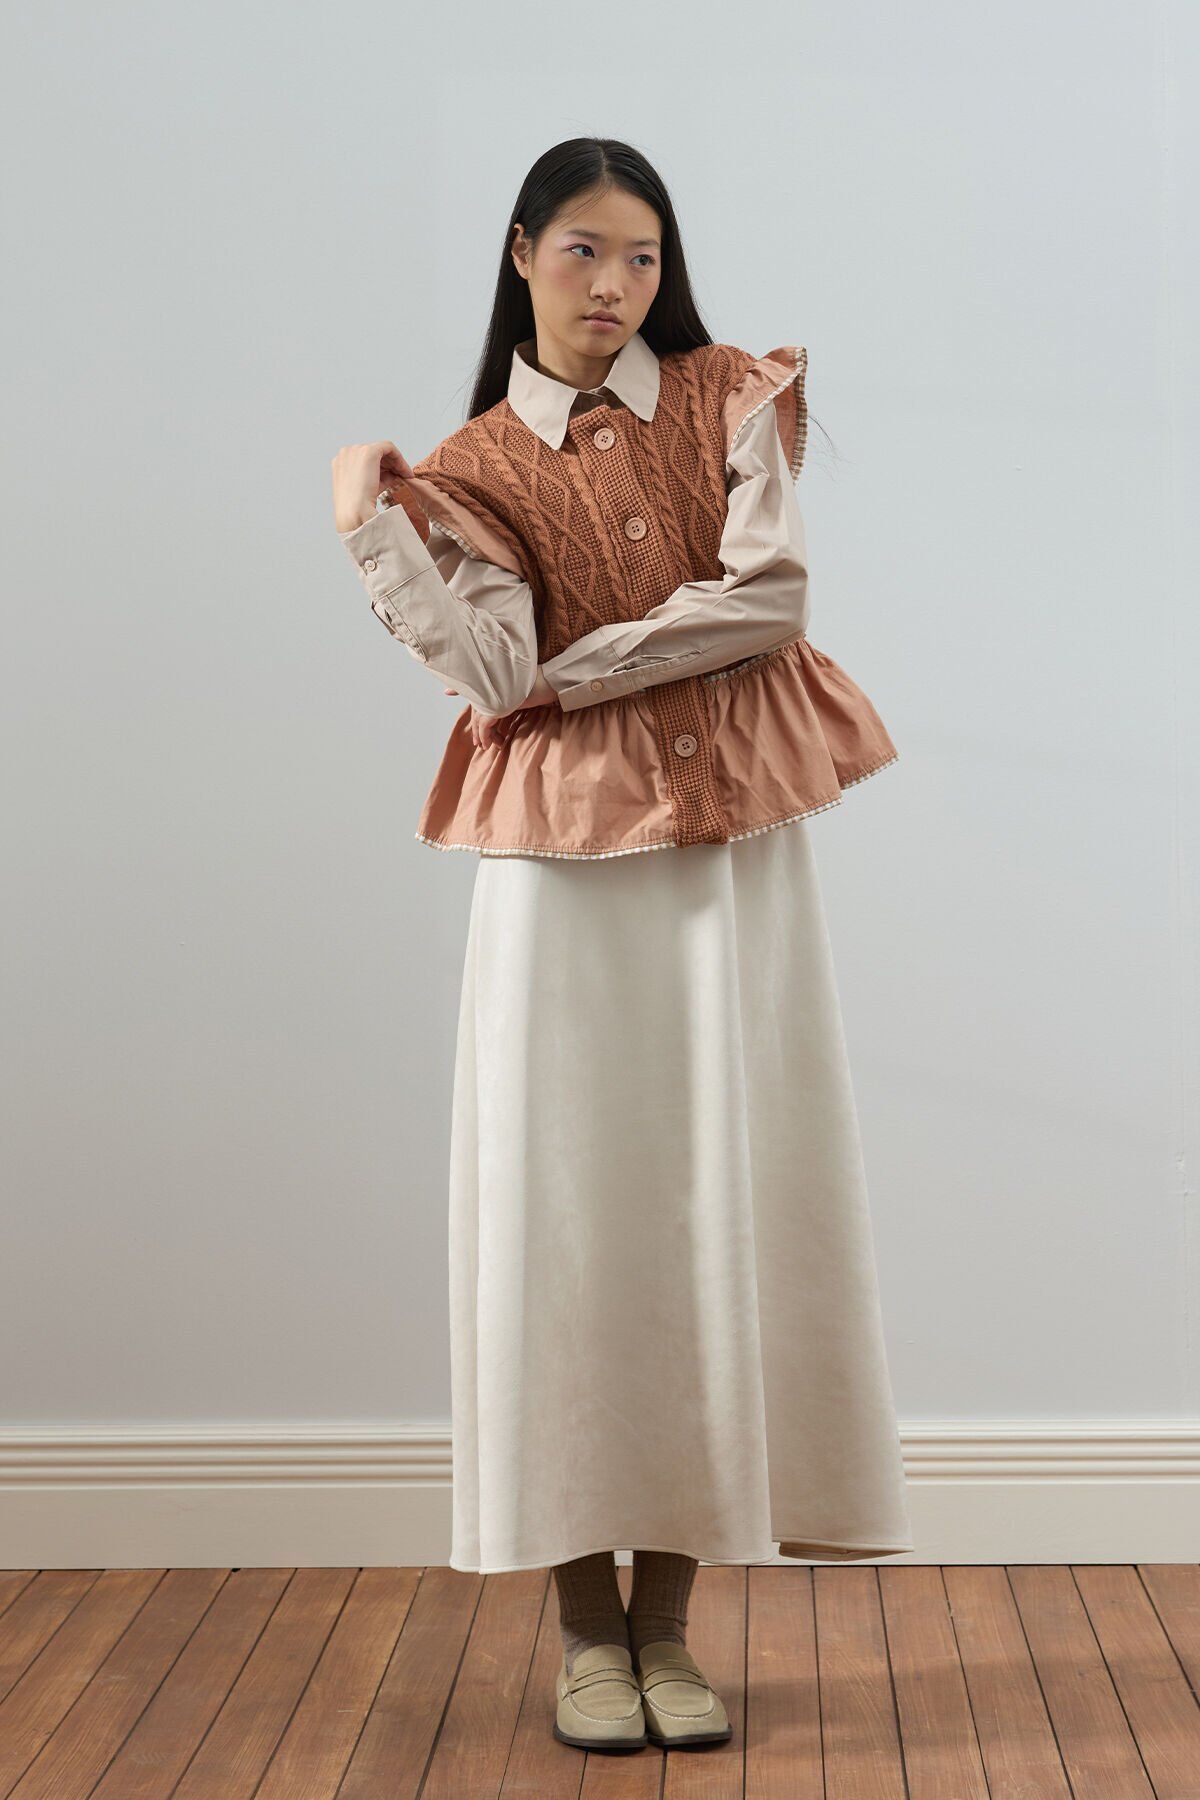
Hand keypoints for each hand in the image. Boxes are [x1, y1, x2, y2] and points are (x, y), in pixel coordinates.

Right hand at [330, 440, 429, 538]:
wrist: (355, 514)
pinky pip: (389, 447)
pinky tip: (406, 472)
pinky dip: (399, 458)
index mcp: (340, 463)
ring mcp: (356, 450)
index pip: (363, 460)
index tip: (393, 476)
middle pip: (373, 453)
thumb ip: (377, 478)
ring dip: (396, 462)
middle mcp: (346, 453)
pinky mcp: (369, 452)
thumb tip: (393, 474)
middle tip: (403, 476)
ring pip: (382, 450)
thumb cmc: (358, 508)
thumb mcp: (366, 490)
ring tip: (406, 476)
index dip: (381, 467)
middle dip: (389, 464)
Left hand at [443, 669, 558, 749]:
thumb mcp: (515, 690)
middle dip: (477, 728)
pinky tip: (488, 743)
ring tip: (485, 745)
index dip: (461, 695)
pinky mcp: (495, 707)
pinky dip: (485, 735)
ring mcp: (490, 697)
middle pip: (476, 711)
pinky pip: (485, 725)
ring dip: (482, 734)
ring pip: (480, 720)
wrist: (546, 683)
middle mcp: (487, 688)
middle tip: (479, 742)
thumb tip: (481, 698)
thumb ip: (503, 693)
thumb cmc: (534, 686)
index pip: (471, 692)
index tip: (450, 696)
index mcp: (489, 682)